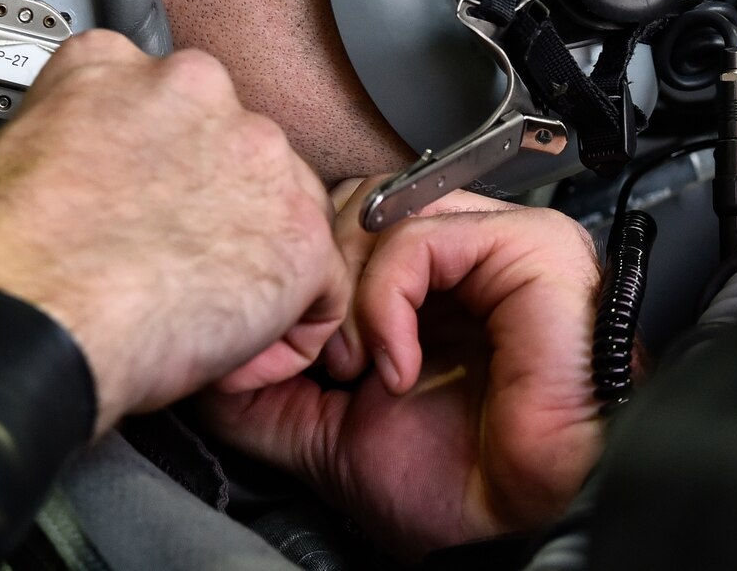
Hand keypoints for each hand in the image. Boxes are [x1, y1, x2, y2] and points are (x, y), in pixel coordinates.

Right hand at [0, 31, 349, 433]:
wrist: (25, 313)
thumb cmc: (0, 259)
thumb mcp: (8, 151)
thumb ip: (63, 138)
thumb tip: (62, 175)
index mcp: (114, 63)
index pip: (166, 103)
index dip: (157, 170)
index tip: (139, 210)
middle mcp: (194, 88)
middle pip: (232, 149)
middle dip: (211, 209)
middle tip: (164, 267)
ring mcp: (254, 152)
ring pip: (281, 208)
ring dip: (250, 262)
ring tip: (190, 314)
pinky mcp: (295, 229)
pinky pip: (317, 286)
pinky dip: (283, 328)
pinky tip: (226, 350)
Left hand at [198, 183, 602, 558]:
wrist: (522, 531)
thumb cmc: (461, 491)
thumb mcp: (329, 433)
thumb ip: (269, 391)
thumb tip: (205, 364)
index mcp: (427, 283)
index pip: (335, 222)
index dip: (296, 276)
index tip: (281, 353)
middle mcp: (465, 252)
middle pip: (350, 205)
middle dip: (316, 283)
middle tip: (322, 363)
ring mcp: (503, 242)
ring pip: (380, 211)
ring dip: (349, 298)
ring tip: (359, 367)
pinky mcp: (532, 249)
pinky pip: (421, 237)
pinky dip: (388, 304)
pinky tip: (395, 365)